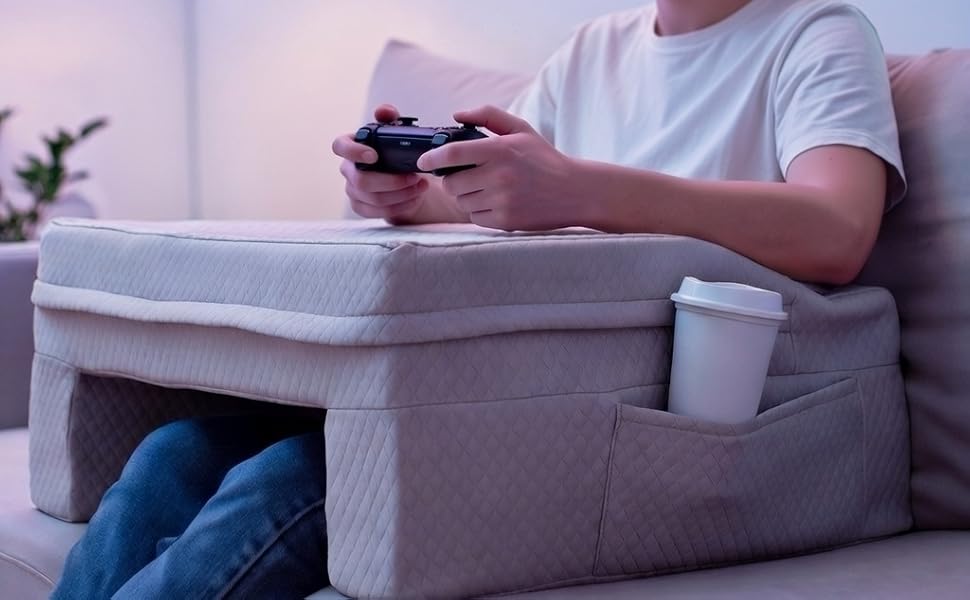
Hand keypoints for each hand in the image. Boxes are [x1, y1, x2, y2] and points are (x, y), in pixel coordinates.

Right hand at [332, 104, 429, 219]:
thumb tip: (384, 110)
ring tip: (421, 187)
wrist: (405, 179)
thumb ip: (390, 119)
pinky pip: (378, 212)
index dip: (353, 151)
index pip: (340, 146)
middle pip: (361, 180)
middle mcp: (348, 169)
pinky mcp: (361, 208)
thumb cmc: (396, 154)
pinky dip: (400, 206)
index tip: (374, 156)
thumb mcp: (396, 133)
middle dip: (391, 181)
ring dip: (401, 194)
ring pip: (373, 199)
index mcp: (352, 147)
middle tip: (414, 177)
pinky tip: (414, 199)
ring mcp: (353, 190)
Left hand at [416, 105, 588, 230]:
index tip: (423, 162)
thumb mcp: (521, 129)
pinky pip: (474, 217)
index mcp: (500, 150)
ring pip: (461, 202)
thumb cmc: (545, 158)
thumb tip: (456, 115)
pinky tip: (496, 202)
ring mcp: (502, 201)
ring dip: (466, 196)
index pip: (452, 154)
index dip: (431, 158)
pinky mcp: (505, 221)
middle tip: (467, 176)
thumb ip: (488, 116)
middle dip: (452, 180)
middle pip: (451, 183)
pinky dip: (479, 211)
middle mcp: (499, 176)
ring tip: (486, 189)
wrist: (575, 191)